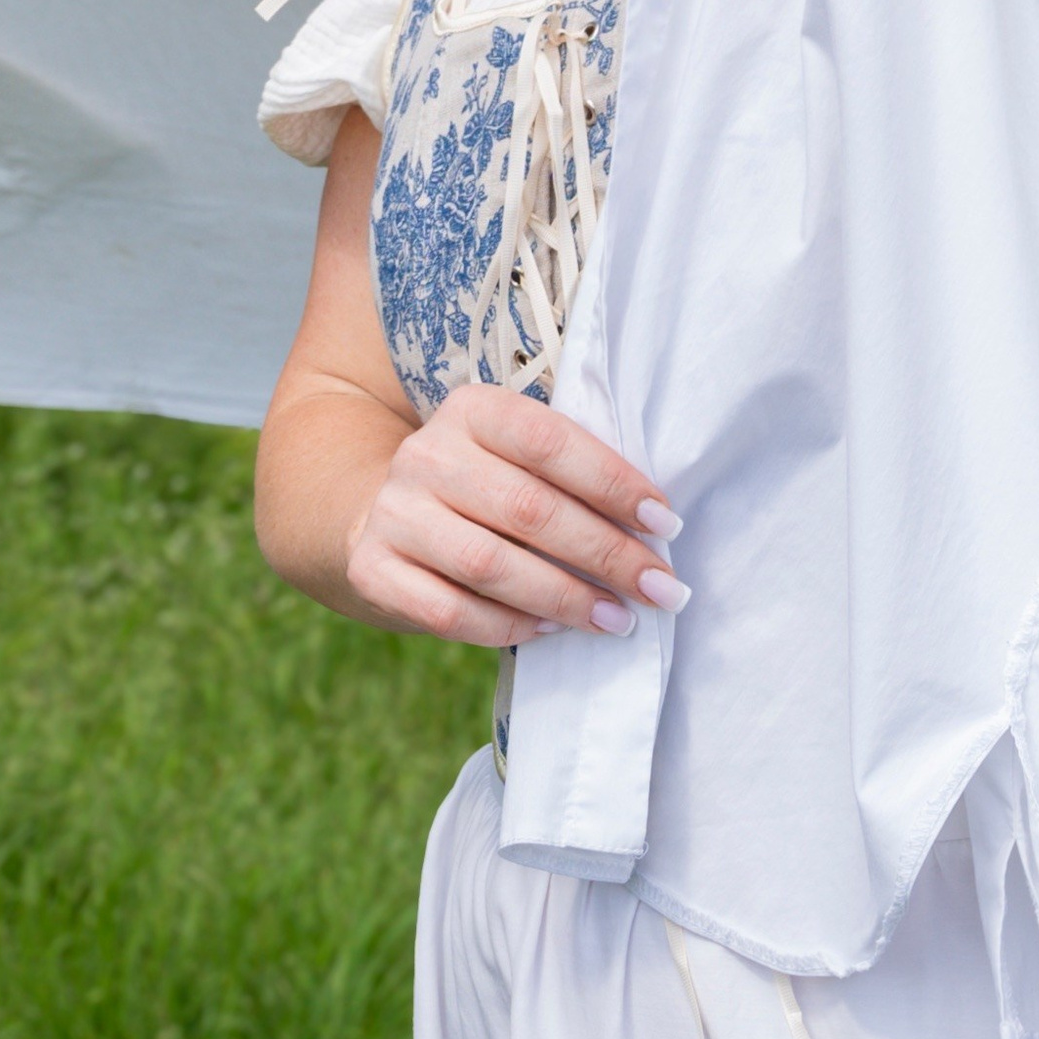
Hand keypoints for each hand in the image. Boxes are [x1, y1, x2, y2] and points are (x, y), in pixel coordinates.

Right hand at [343, 383, 689, 649]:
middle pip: (529, 509)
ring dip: (566, 598)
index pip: (549, 441)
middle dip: (605, 553)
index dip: (613, 483)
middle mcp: (426, 454)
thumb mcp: (513, 455)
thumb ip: (567, 474)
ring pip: (491, 565)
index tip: (666, 524)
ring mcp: (393, 513)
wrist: (379, 511)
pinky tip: (551, 630)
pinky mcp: (372, 570)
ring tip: (618, 618)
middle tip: (660, 588)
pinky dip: (509, 625)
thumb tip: (653, 528)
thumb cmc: (482, 485)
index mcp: (471, 408)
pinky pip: (451, 611)